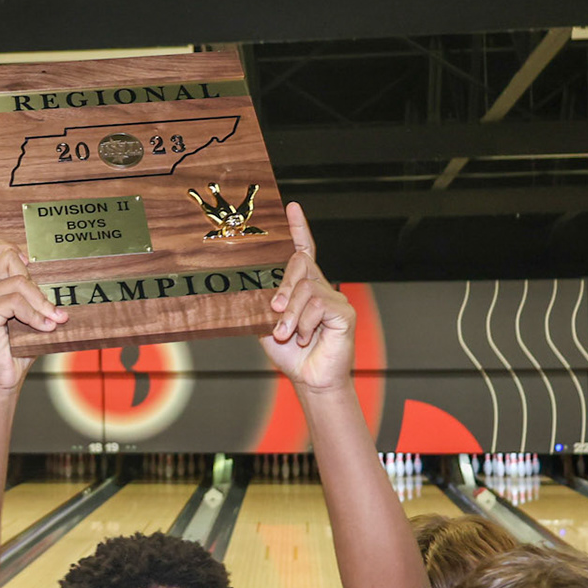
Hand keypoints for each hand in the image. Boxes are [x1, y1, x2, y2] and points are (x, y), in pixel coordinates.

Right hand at [0, 240, 65, 392]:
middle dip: (37, 283)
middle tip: (52, 308)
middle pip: (10, 259)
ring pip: (17, 282)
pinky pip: (14, 302)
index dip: (15, 250)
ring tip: (55, 320)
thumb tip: (66, 284)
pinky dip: (34, 315)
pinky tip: (44, 327)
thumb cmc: (16, 352)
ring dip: (41, 302)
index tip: (36, 267)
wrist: (1, 381)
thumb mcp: (31, 319)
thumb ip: (38, 299)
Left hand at [261, 203, 355, 392]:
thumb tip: (242, 288)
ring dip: (291, 314)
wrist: (309, 380)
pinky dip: (305, 323)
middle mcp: (320, 286)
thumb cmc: (290, 353)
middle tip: (274, 310)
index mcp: (302, 286)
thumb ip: (260, 303)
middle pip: (299, 264)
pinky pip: (318, 304)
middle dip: (282, 285)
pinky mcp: (344, 311)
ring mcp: (334, 297)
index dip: (298, 228)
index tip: (290, 207)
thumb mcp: (265, 324)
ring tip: (287, 334)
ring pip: (306, 288)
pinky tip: (305, 338)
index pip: (302, 251)